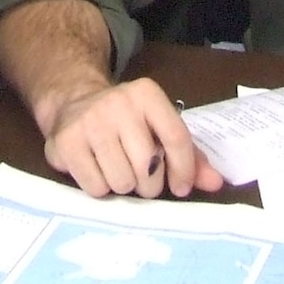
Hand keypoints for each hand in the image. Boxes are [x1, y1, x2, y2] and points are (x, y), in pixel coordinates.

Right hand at [42, 77, 224, 198]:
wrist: (73, 102)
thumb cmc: (126, 122)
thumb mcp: (158, 127)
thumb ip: (189, 155)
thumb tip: (217, 183)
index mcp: (147, 94)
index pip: (176, 138)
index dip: (183, 170)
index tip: (181, 188)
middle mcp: (118, 102)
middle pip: (148, 167)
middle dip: (148, 184)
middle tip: (140, 176)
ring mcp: (89, 121)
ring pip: (122, 182)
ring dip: (122, 186)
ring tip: (116, 169)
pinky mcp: (66, 142)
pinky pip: (95, 188)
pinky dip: (99, 188)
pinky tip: (96, 169)